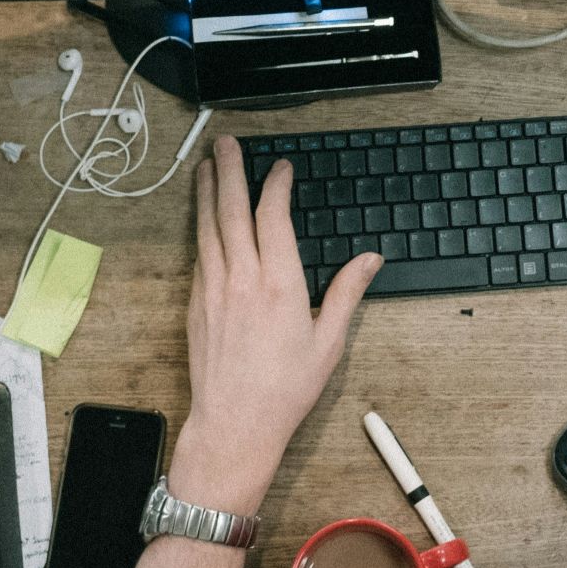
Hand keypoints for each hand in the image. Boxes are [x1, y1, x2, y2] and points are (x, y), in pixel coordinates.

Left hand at [168, 136, 381, 513]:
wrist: (234, 424)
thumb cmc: (283, 390)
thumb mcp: (328, 343)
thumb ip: (348, 294)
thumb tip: (371, 260)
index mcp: (280, 286)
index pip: (273, 217)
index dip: (276, 186)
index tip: (281, 168)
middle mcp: (242, 280)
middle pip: (232, 211)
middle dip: (230, 171)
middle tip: (226, 143)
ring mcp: (213, 290)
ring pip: (208, 227)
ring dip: (208, 192)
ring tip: (207, 165)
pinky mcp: (196, 304)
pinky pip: (199, 253)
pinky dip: (201, 226)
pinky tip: (203, 216)